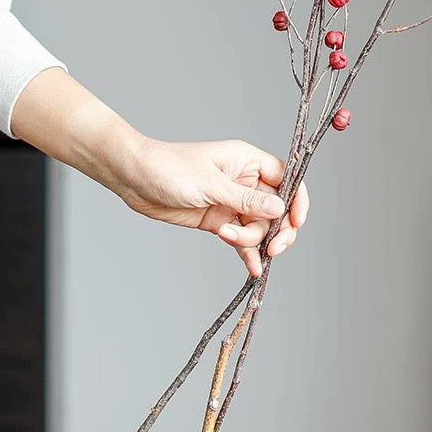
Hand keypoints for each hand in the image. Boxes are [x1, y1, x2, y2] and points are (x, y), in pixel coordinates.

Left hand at [10, 67, 309, 275]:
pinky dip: (247, 253)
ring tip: (227, 237)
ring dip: (251, 239)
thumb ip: (246, 200)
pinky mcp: (217, 221)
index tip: (297, 221)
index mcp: (247, 161)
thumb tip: (280, 209)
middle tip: (274, 247)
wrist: (134, 180)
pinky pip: (240, 239)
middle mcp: (243, 181)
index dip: (296, 199)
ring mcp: (230, 203)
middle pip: (277, 207)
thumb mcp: (211, 184)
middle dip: (279, 228)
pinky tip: (253, 270)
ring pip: (258, 227)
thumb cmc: (170, 168)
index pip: (286, 178)